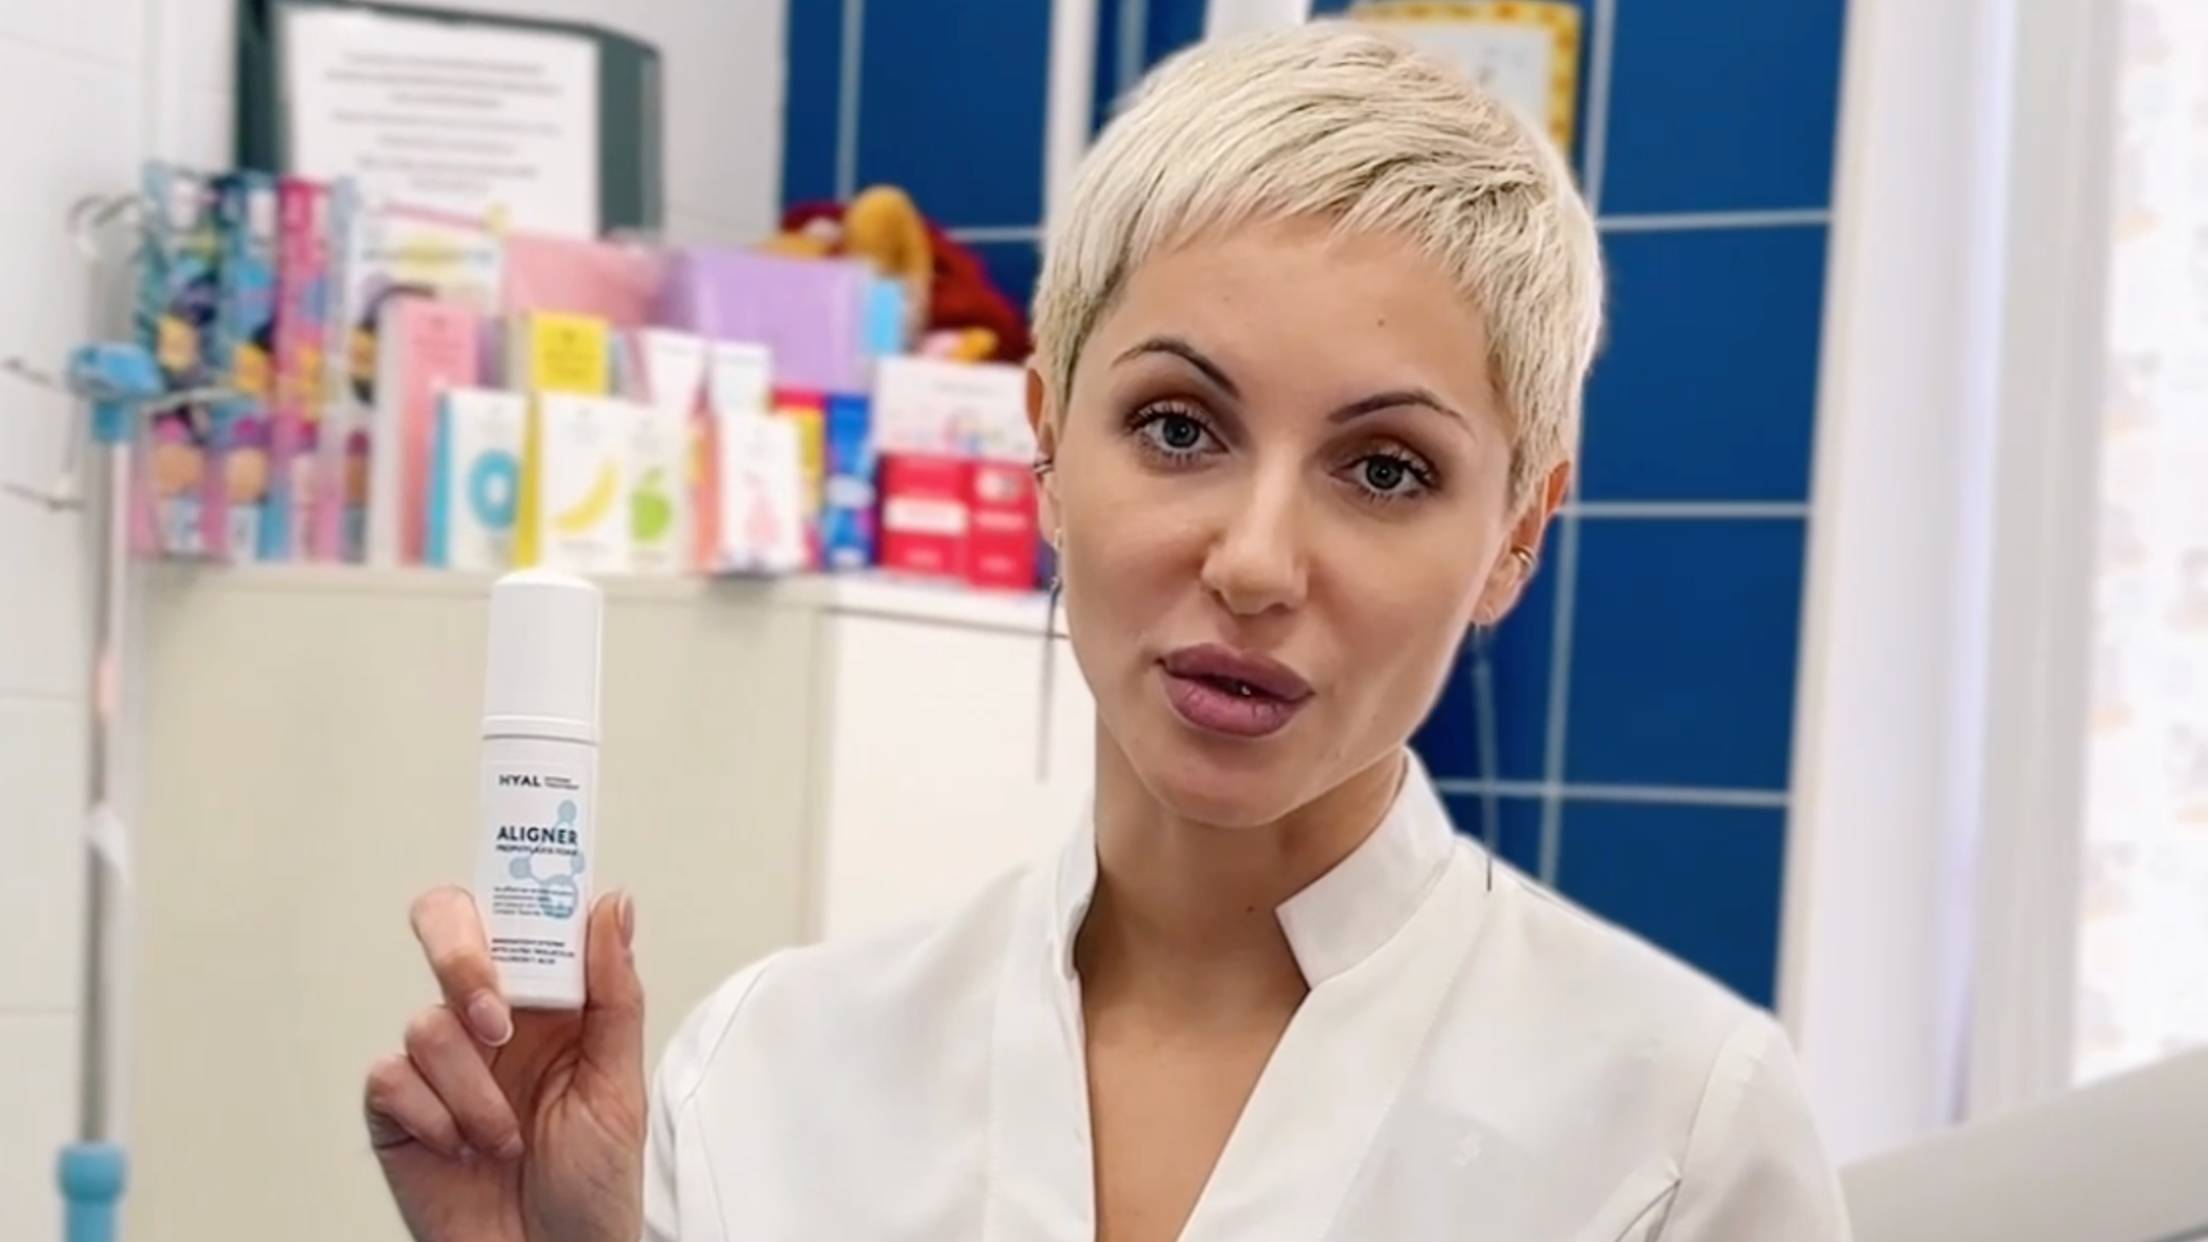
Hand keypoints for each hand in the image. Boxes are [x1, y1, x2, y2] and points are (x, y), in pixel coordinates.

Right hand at [364, 887, 646, 1241]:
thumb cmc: (593, 1183)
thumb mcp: (620, 1084)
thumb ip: (614, 992)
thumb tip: (611, 904)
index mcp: (548, 1001)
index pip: (519, 916)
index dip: (515, 885)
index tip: (529, 887)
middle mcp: (490, 1020)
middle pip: (447, 929)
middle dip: (463, 959)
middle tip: (497, 1015)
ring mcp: (441, 1063)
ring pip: (428, 1023)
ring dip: (475, 1088)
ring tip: (506, 1138)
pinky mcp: (398, 1109)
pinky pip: (391, 1077)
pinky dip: (435, 1116)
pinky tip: (464, 1148)